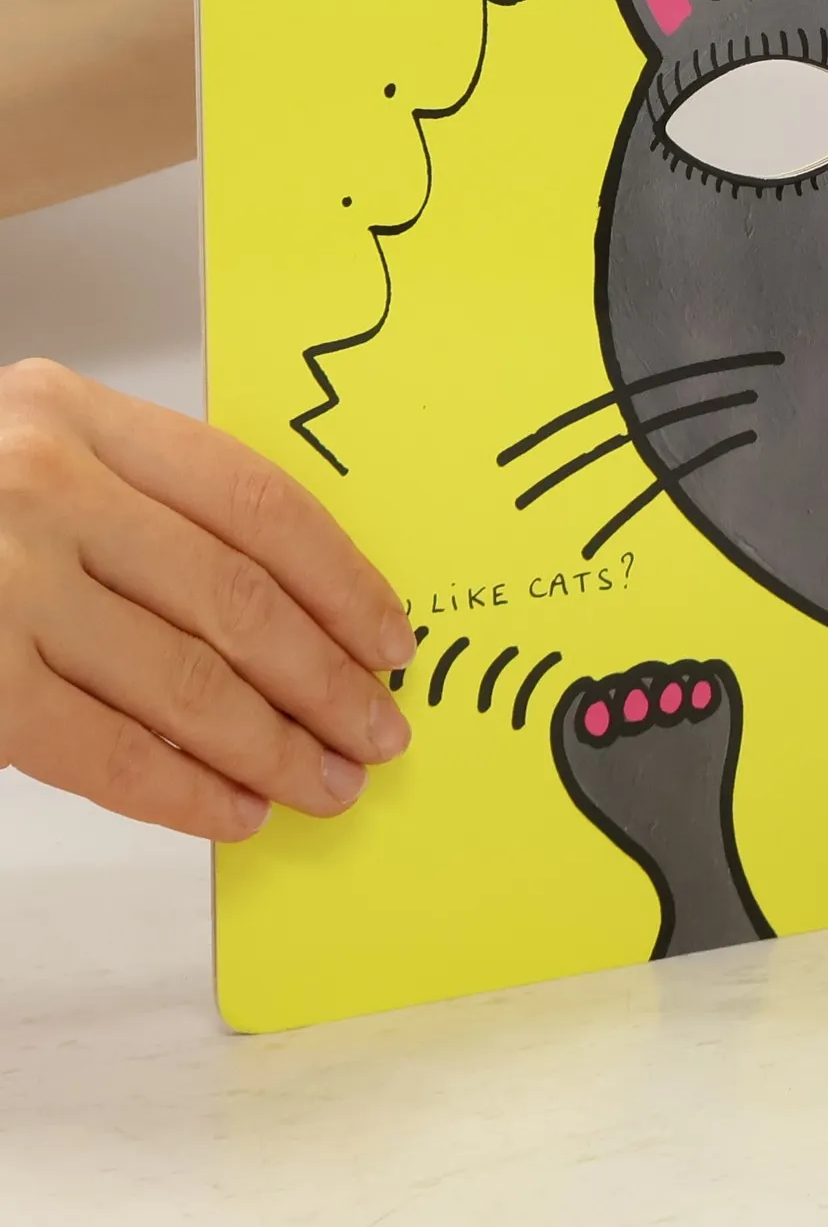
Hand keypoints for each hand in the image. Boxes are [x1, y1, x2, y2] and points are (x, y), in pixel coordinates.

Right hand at [0, 360, 415, 839]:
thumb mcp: (33, 453)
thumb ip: (147, 505)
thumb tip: (301, 616)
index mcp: (75, 414)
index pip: (257, 503)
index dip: (343, 581)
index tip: (392, 641)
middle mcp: (39, 484)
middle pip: (238, 599)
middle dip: (327, 681)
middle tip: (380, 733)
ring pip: (185, 682)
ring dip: (276, 748)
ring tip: (328, 784)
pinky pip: (104, 752)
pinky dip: (186, 792)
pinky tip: (236, 812)